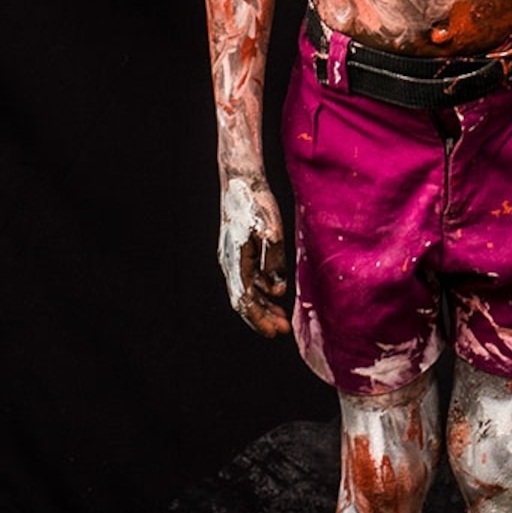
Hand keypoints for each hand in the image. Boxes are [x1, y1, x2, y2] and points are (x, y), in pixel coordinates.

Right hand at [219, 174, 290, 335]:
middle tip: (282, 330)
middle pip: (243, 301)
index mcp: (236, 262)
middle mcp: (230, 264)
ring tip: (281, 318)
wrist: (240, 180)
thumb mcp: (271, 231)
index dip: (261, 320)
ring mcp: (231, 257)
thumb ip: (274, 262)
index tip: (277, 332)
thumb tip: (278, 291)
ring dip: (262, 306)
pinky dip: (261, 290)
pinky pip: (247, 279)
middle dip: (262, 318)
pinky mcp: (237, 250)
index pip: (246, 302)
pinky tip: (274, 293)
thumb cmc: (256, 203)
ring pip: (245, 291)